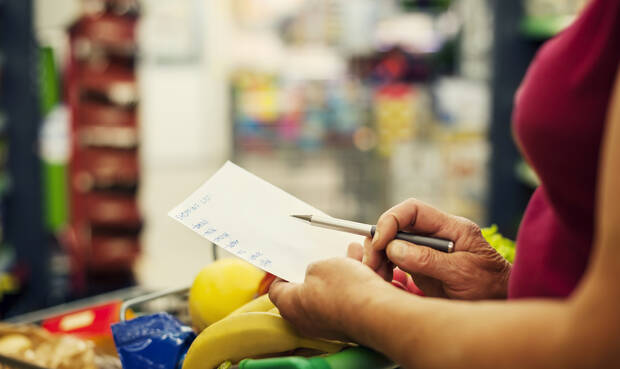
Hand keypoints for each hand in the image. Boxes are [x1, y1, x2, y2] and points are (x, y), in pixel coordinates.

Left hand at [269, 255, 387, 340]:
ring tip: (353, 254)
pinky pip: (349, 300)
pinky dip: (355, 284)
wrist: (377, 313)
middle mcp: (307, 320)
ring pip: (332, 293)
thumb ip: (313, 268)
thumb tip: (316, 274)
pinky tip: (365, 267)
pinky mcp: (350, 324)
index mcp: (290, 306)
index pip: (277, 290)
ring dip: (342, 273)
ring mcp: (329, 325)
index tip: (291, 263)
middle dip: (320, 269)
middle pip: (307, 291)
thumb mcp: (321, 265)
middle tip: (327, 256)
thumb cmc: (344, 291)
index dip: (282, 273)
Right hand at [364, 198, 510, 299]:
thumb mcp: (462, 274)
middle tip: (373, 264)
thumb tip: (394, 248)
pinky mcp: (420, 268)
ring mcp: (427, 251)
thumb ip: (429, 260)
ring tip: (377, 277)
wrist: (501, 305)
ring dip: (378, 258)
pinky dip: (383, 269)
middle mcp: (436, 235)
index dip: (392, 220)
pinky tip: (383, 281)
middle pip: (397, 227)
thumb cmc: (490, 287)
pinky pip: (394, 262)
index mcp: (451, 227)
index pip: (414, 210)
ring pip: (391, 245)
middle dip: (380, 242)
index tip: (381, 242)